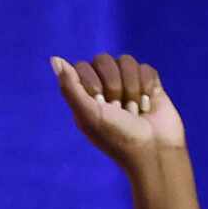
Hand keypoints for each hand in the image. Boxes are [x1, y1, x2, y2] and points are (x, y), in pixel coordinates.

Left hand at [51, 52, 185, 167]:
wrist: (153, 149)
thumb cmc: (117, 136)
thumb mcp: (88, 114)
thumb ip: (70, 87)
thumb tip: (54, 58)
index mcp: (83, 95)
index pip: (82, 66)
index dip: (92, 81)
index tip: (99, 102)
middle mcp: (103, 87)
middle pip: (104, 60)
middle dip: (114, 85)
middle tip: (119, 109)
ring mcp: (127, 84)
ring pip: (126, 61)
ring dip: (132, 87)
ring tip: (134, 109)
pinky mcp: (148, 84)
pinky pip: (146, 68)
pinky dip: (147, 86)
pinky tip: (147, 104)